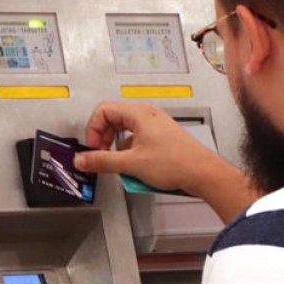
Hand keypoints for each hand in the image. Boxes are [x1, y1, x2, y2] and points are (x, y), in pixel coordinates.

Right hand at [74, 102, 224, 194]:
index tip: (93, 149)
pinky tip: (135, 169)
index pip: (103, 111)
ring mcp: (155, 126)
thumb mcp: (131, 164)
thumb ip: (102, 161)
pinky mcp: (161, 138)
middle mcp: (146, 116)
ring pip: (125, 133)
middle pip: (113, 120)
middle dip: (103, 140)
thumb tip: (81, 159)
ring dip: (117, 149)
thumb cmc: (174, 163)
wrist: (202, 173)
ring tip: (119, 165)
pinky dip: (130, 153)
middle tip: (101, 157)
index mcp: (138, 114)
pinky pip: (137, 141)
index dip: (93, 130)